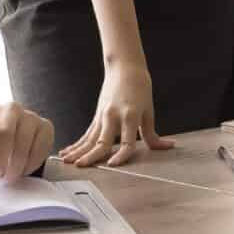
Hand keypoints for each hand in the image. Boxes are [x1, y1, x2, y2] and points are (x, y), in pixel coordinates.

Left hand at [0, 101, 55, 180]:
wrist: (15, 132)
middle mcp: (11, 108)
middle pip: (5, 132)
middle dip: (0, 159)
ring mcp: (31, 116)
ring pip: (23, 141)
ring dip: (16, 163)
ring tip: (9, 176)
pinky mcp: (46, 126)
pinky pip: (40, 146)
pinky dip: (31, 163)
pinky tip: (23, 171)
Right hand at [59, 59, 173, 169]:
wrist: (125, 68)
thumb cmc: (140, 88)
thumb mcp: (148, 110)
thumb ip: (152, 133)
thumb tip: (167, 147)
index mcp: (130, 116)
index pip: (126, 141)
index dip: (120, 155)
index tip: (112, 164)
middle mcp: (114, 116)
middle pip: (101, 140)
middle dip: (90, 155)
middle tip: (81, 166)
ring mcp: (103, 116)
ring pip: (89, 138)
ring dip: (77, 151)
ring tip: (67, 162)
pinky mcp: (97, 116)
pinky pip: (86, 134)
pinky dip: (77, 144)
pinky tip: (66, 152)